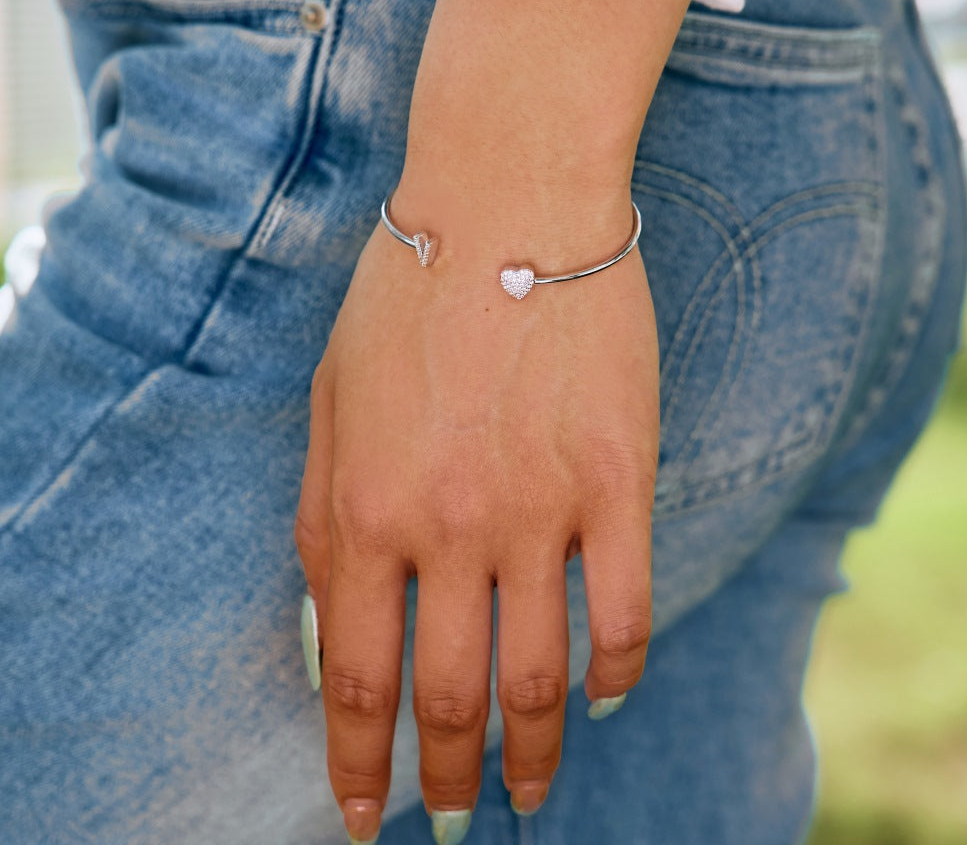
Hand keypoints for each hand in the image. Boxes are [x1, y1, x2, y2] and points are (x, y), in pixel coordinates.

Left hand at [295, 208, 660, 842]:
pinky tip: (606, 697)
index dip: (356, 766)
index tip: (363, 815)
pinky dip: (618, 671)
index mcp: (367, 509)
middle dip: (443, 781)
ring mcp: (544, 508)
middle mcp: (451, 526)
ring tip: (531, 794)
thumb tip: (335, 625)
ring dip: (535, 753)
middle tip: (446, 823)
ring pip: (541, 676)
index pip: (356, 680)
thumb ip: (324, 519)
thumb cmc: (406, 293)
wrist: (506, 200)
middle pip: (447, 698)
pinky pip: (627, 608)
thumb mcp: (328, 402)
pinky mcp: (621, 479)